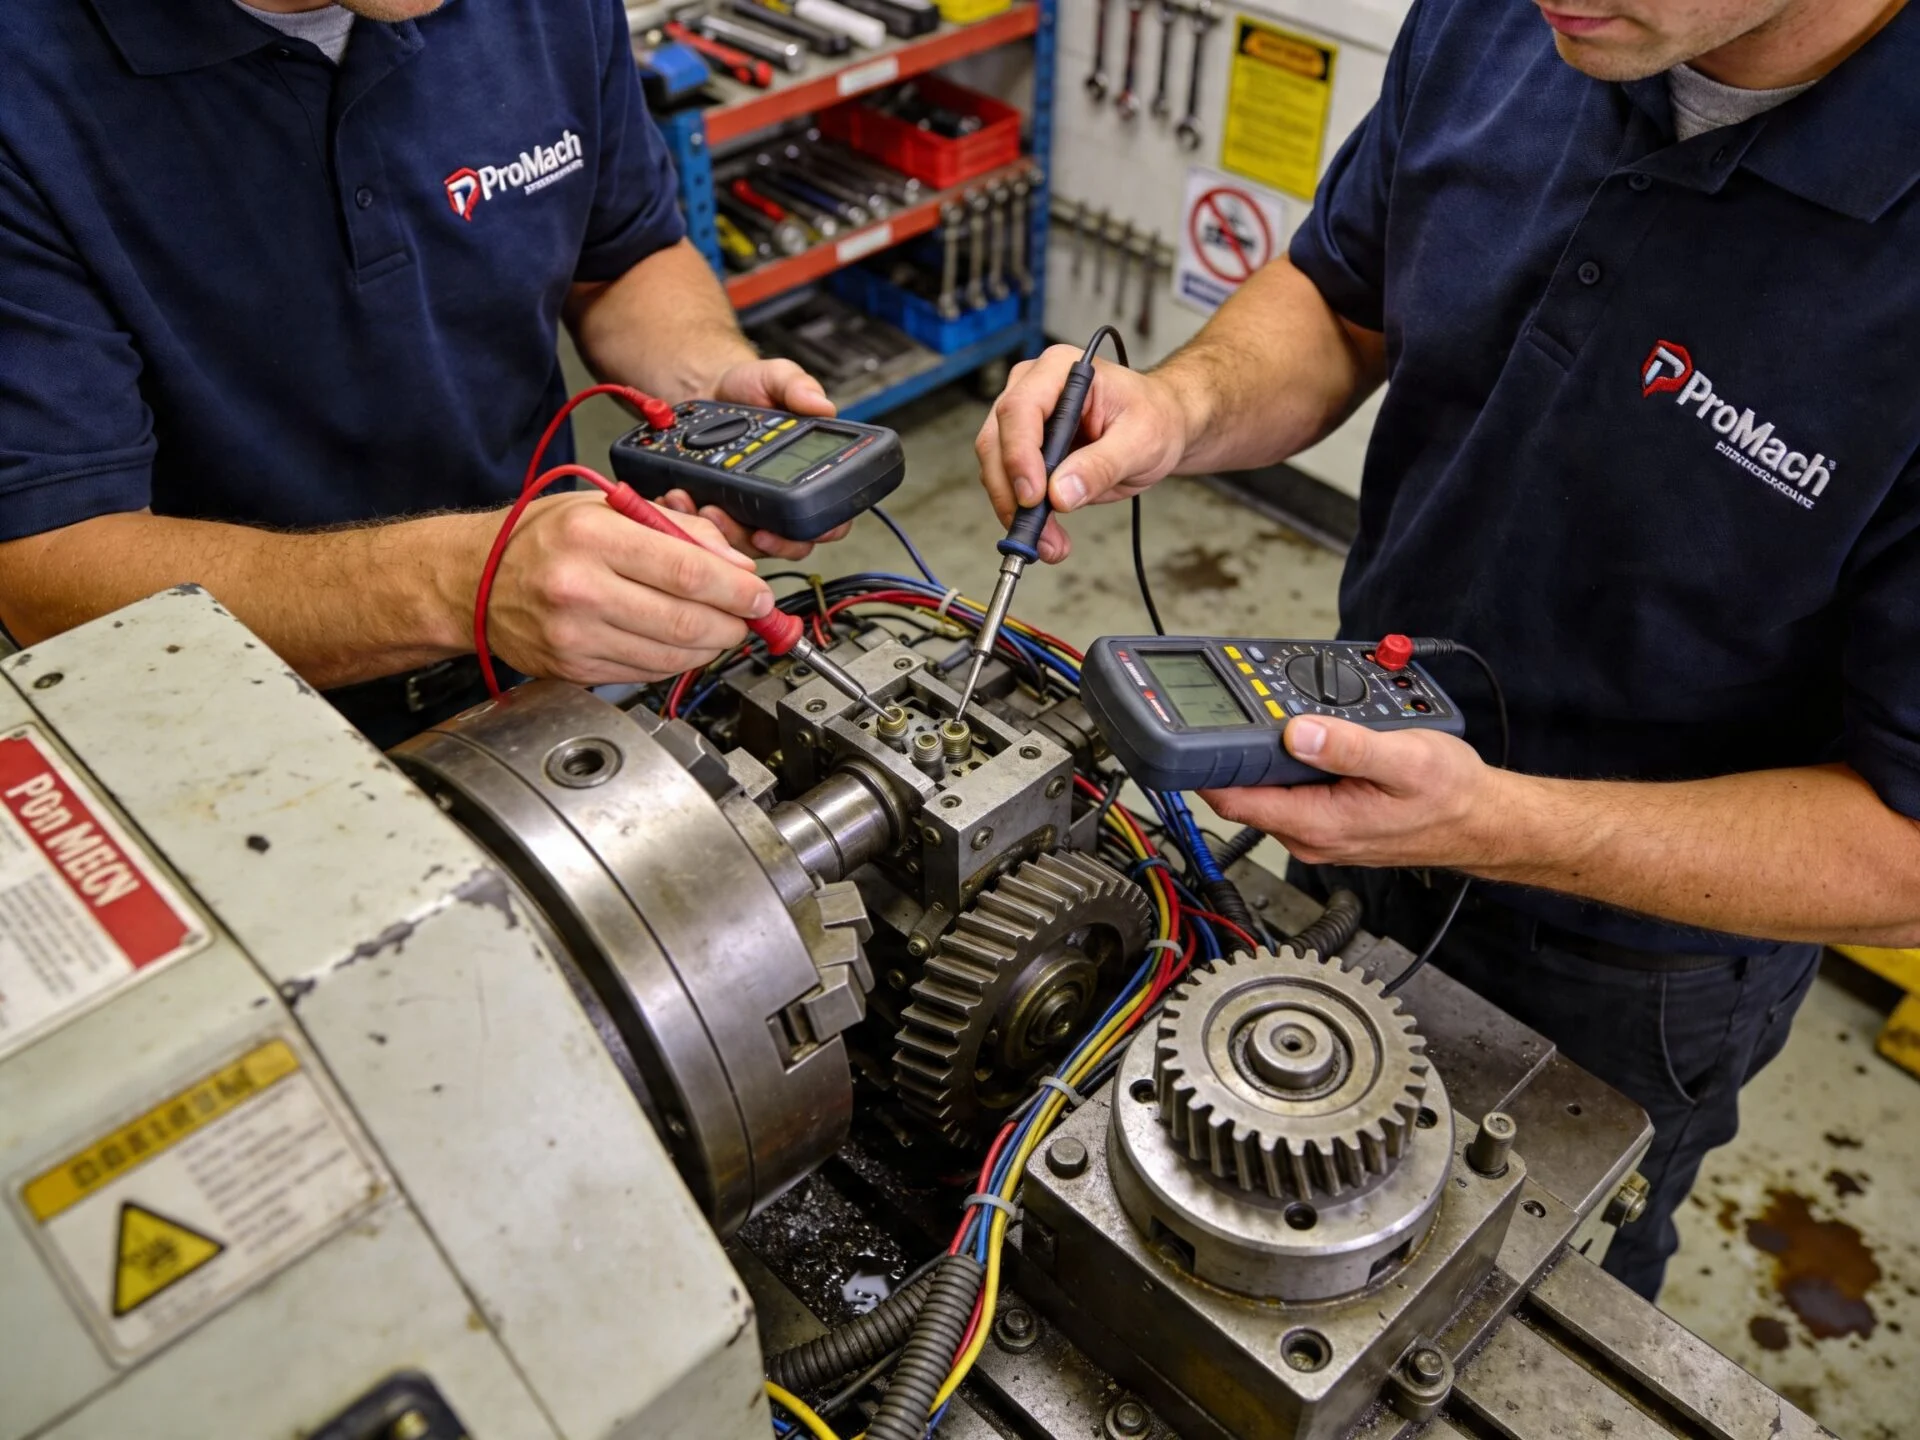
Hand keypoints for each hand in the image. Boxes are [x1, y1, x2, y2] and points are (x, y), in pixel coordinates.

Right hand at [479, 490, 771, 685]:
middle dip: (733, 623)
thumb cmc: (538, 538)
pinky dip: (676, 662)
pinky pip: (646, 673)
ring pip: (671, 656)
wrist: (472, 580)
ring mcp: (575, 636)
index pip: (688, 572)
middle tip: (749, 617)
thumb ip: (677, 530)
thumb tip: (736, 565)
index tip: (760, 595)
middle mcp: (580, 588)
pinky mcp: (574, 668)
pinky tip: (681, 644)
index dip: (737, 590)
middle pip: (686, 621)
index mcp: (592, 536)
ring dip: (710, 647)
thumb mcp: (605, 508)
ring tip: (720, 629)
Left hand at [684, 358, 852, 559]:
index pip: (829, 523)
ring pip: (744, 545)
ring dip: (719, 532)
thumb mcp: (776, 378)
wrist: (708, 389)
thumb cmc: (750, 388)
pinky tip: (678, 497)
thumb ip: (798, 387)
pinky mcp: (719, 512)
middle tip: (725, 515)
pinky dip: (693, 520)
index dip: (812, 534)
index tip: (778, 529)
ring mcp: (751, 513)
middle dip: (754, 540)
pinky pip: (711, 532)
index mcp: (812, 477)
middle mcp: (785, 503)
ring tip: (696, 503)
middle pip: (784, 545)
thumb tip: (821, 405)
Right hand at [974, 345, 1191, 562]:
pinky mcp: (1025, 450)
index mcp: (1060, 371)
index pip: (1021, 409)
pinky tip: (1047, 536)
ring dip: (1016, 512)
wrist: (1161, 427)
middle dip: (1012, 493)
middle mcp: (1032, 389)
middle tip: (1038, 534)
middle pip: (997, 440)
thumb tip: (1060, 494)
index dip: (1020, 456)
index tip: (1034, 497)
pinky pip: (1009, 484)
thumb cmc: (1155, 419)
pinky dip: (1024, 516)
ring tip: (1051, 544)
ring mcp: (1024, 420)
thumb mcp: (1141, 442)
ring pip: (996, 468)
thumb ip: (1102, 466)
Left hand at [1200, 716, 1512, 868]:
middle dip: (1234, 750)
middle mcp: (1309, 833)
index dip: (1204, 765)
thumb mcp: (1405, 759)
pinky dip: (1288, 763)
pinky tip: (1304, 737)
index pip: (1233, 799)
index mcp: (1318, 822)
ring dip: (1263, 754)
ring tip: (1275, 717)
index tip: (1188, 730)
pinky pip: (1290, 791)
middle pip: (1242, 791)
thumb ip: (1347, 746)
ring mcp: (1316, 829)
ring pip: (1266, 789)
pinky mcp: (1327, 820)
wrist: (1480, 821)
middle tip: (1235, 706)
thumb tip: (1298, 731)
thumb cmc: (1450, 796)